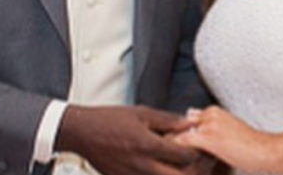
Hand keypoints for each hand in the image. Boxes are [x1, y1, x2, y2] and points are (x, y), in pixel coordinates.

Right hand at [56, 105, 201, 174]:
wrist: (82, 133)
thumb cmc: (109, 120)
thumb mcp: (140, 113)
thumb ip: (167, 120)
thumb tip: (190, 123)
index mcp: (147, 145)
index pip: (184, 156)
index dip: (198, 152)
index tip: (201, 146)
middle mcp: (142, 165)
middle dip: (193, 171)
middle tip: (197, 162)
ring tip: (181, 166)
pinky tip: (161, 168)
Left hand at [174, 106, 273, 173]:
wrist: (265, 151)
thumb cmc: (252, 145)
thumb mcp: (230, 131)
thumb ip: (213, 129)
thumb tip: (197, 133)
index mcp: (215, 111)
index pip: (188, 119)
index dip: (180, 132)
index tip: (173, 141)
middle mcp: (210, 114)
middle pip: (181, 123)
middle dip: (173, 135)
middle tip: (165, 148)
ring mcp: (208, 124)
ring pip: (179, 131)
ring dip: (172, 142)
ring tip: (166, 155)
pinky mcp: (208, 137)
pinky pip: (182, 141)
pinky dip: (174, 148)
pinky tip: (173, 158)